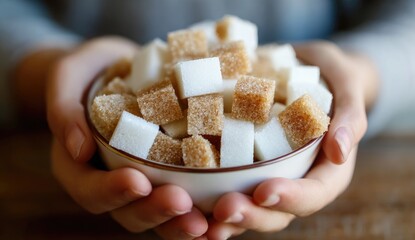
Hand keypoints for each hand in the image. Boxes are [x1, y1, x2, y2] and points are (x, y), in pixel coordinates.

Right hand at [46, 37, 207, 238]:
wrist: (118, 68)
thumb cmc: (89, 71)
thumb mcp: (67, 77)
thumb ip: (64, 109)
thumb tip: (78, 149)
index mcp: (80, 166)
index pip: (90, 190)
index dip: (112, 192)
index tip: (138, 181)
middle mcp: (112, 181)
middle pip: (128, 211)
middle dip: (155, 211)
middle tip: (181, 203)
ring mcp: (144, 180)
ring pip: (159, 213)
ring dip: (181, 222)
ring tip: (206, 221)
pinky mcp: (170, 171)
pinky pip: (185, 196)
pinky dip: (202, 208)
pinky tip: (222, 209)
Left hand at [204, 41, 377, 238]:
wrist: (301, 68)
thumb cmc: (329, 76)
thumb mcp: (346, 84)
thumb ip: (350, 115)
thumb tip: (340, 151)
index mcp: (325, 168)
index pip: (314, 193)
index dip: (291, 198)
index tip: (265, 192)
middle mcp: (294, 179)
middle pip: (278, 211)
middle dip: (252, 215)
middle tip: (225, 209)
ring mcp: (266, 175)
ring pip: (249, 208)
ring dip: (225, 218)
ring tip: (201, 221)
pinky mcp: (242, 165)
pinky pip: (226, 187)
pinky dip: (207, 200)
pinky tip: (186, 201)